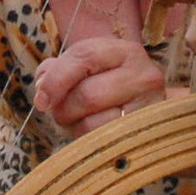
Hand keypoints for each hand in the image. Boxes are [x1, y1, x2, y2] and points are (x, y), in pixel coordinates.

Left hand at [31, 37, 167, 134]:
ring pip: (95, 124)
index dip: (55, 80)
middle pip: (88, 95)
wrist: (154, 111)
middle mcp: (142, 75)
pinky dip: (88, 141)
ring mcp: (148, 106)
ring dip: (74, 128)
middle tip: (59, 114)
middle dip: (63, 109)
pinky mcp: (146, 133)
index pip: (84, 56)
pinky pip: (104, 142)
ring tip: (75, 123)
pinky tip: (89, 134)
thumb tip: (42, 85)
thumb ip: (59, 70)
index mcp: (124, 51)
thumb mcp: (90, 69)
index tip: (41, 100)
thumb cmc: (112, 86)